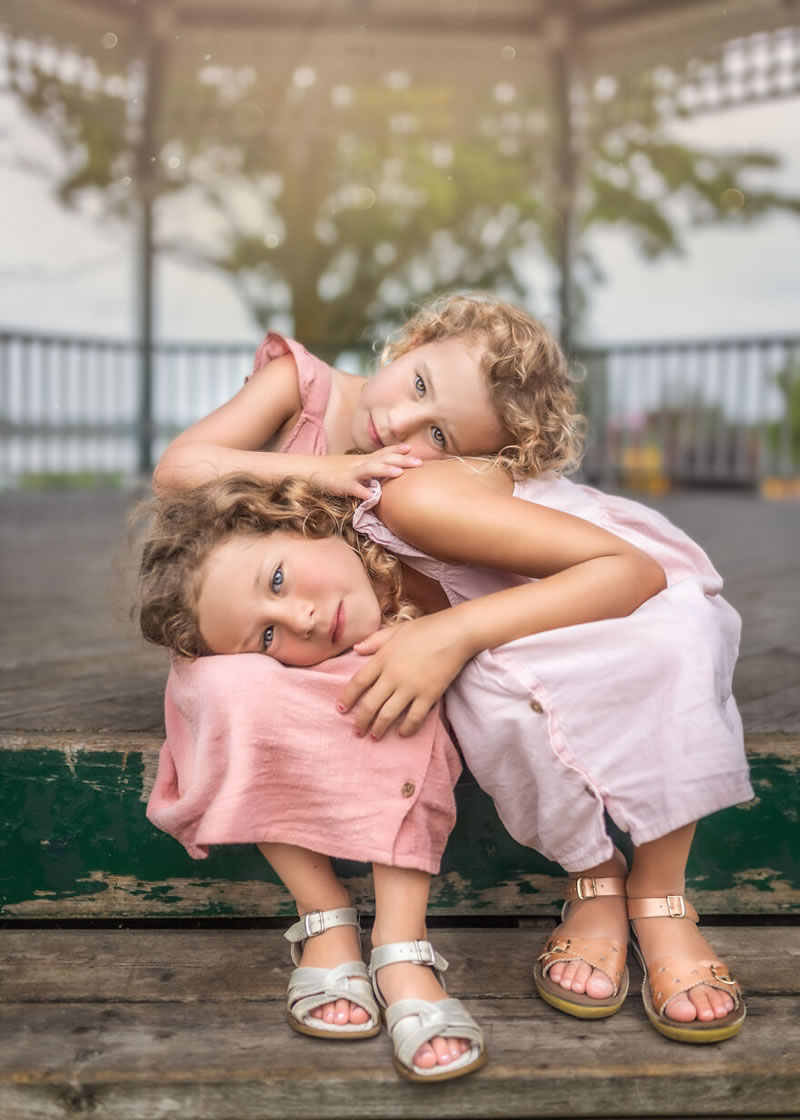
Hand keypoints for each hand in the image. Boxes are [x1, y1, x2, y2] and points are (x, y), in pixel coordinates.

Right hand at [310, 447, 421, 499]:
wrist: (309, 469)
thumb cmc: (334, 471)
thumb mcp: (354, 467)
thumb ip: (370, 468)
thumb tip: (389, 471)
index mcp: (364, 460)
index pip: (383, 452)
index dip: (398, 449)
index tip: (412, 448)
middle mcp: (360, 464)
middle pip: (383, 458)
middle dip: (402, 460)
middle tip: (419, 462)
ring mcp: (350, 473)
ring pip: (370, 469)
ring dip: (385, 470)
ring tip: (399, 472)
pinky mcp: (341, 485)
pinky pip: (352, 488)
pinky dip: (361, 492)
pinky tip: (371, 497)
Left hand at [337, 613, 473, 738]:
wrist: (456, 632)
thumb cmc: (426, 628)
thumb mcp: (396, 630)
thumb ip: (375, 641)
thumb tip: (356, 649)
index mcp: (383, 657)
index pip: (358, 682)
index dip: (348, 698)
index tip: (341, 709)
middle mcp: (393, 675)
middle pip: (370, 703)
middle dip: (361, 721)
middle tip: (357, 731)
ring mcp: (411, 687)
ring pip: (388, 714)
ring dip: (379, 729)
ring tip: (374, 737)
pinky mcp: (429, 695)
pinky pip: (414, 717)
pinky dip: (406, 728)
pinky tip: (401, 733)